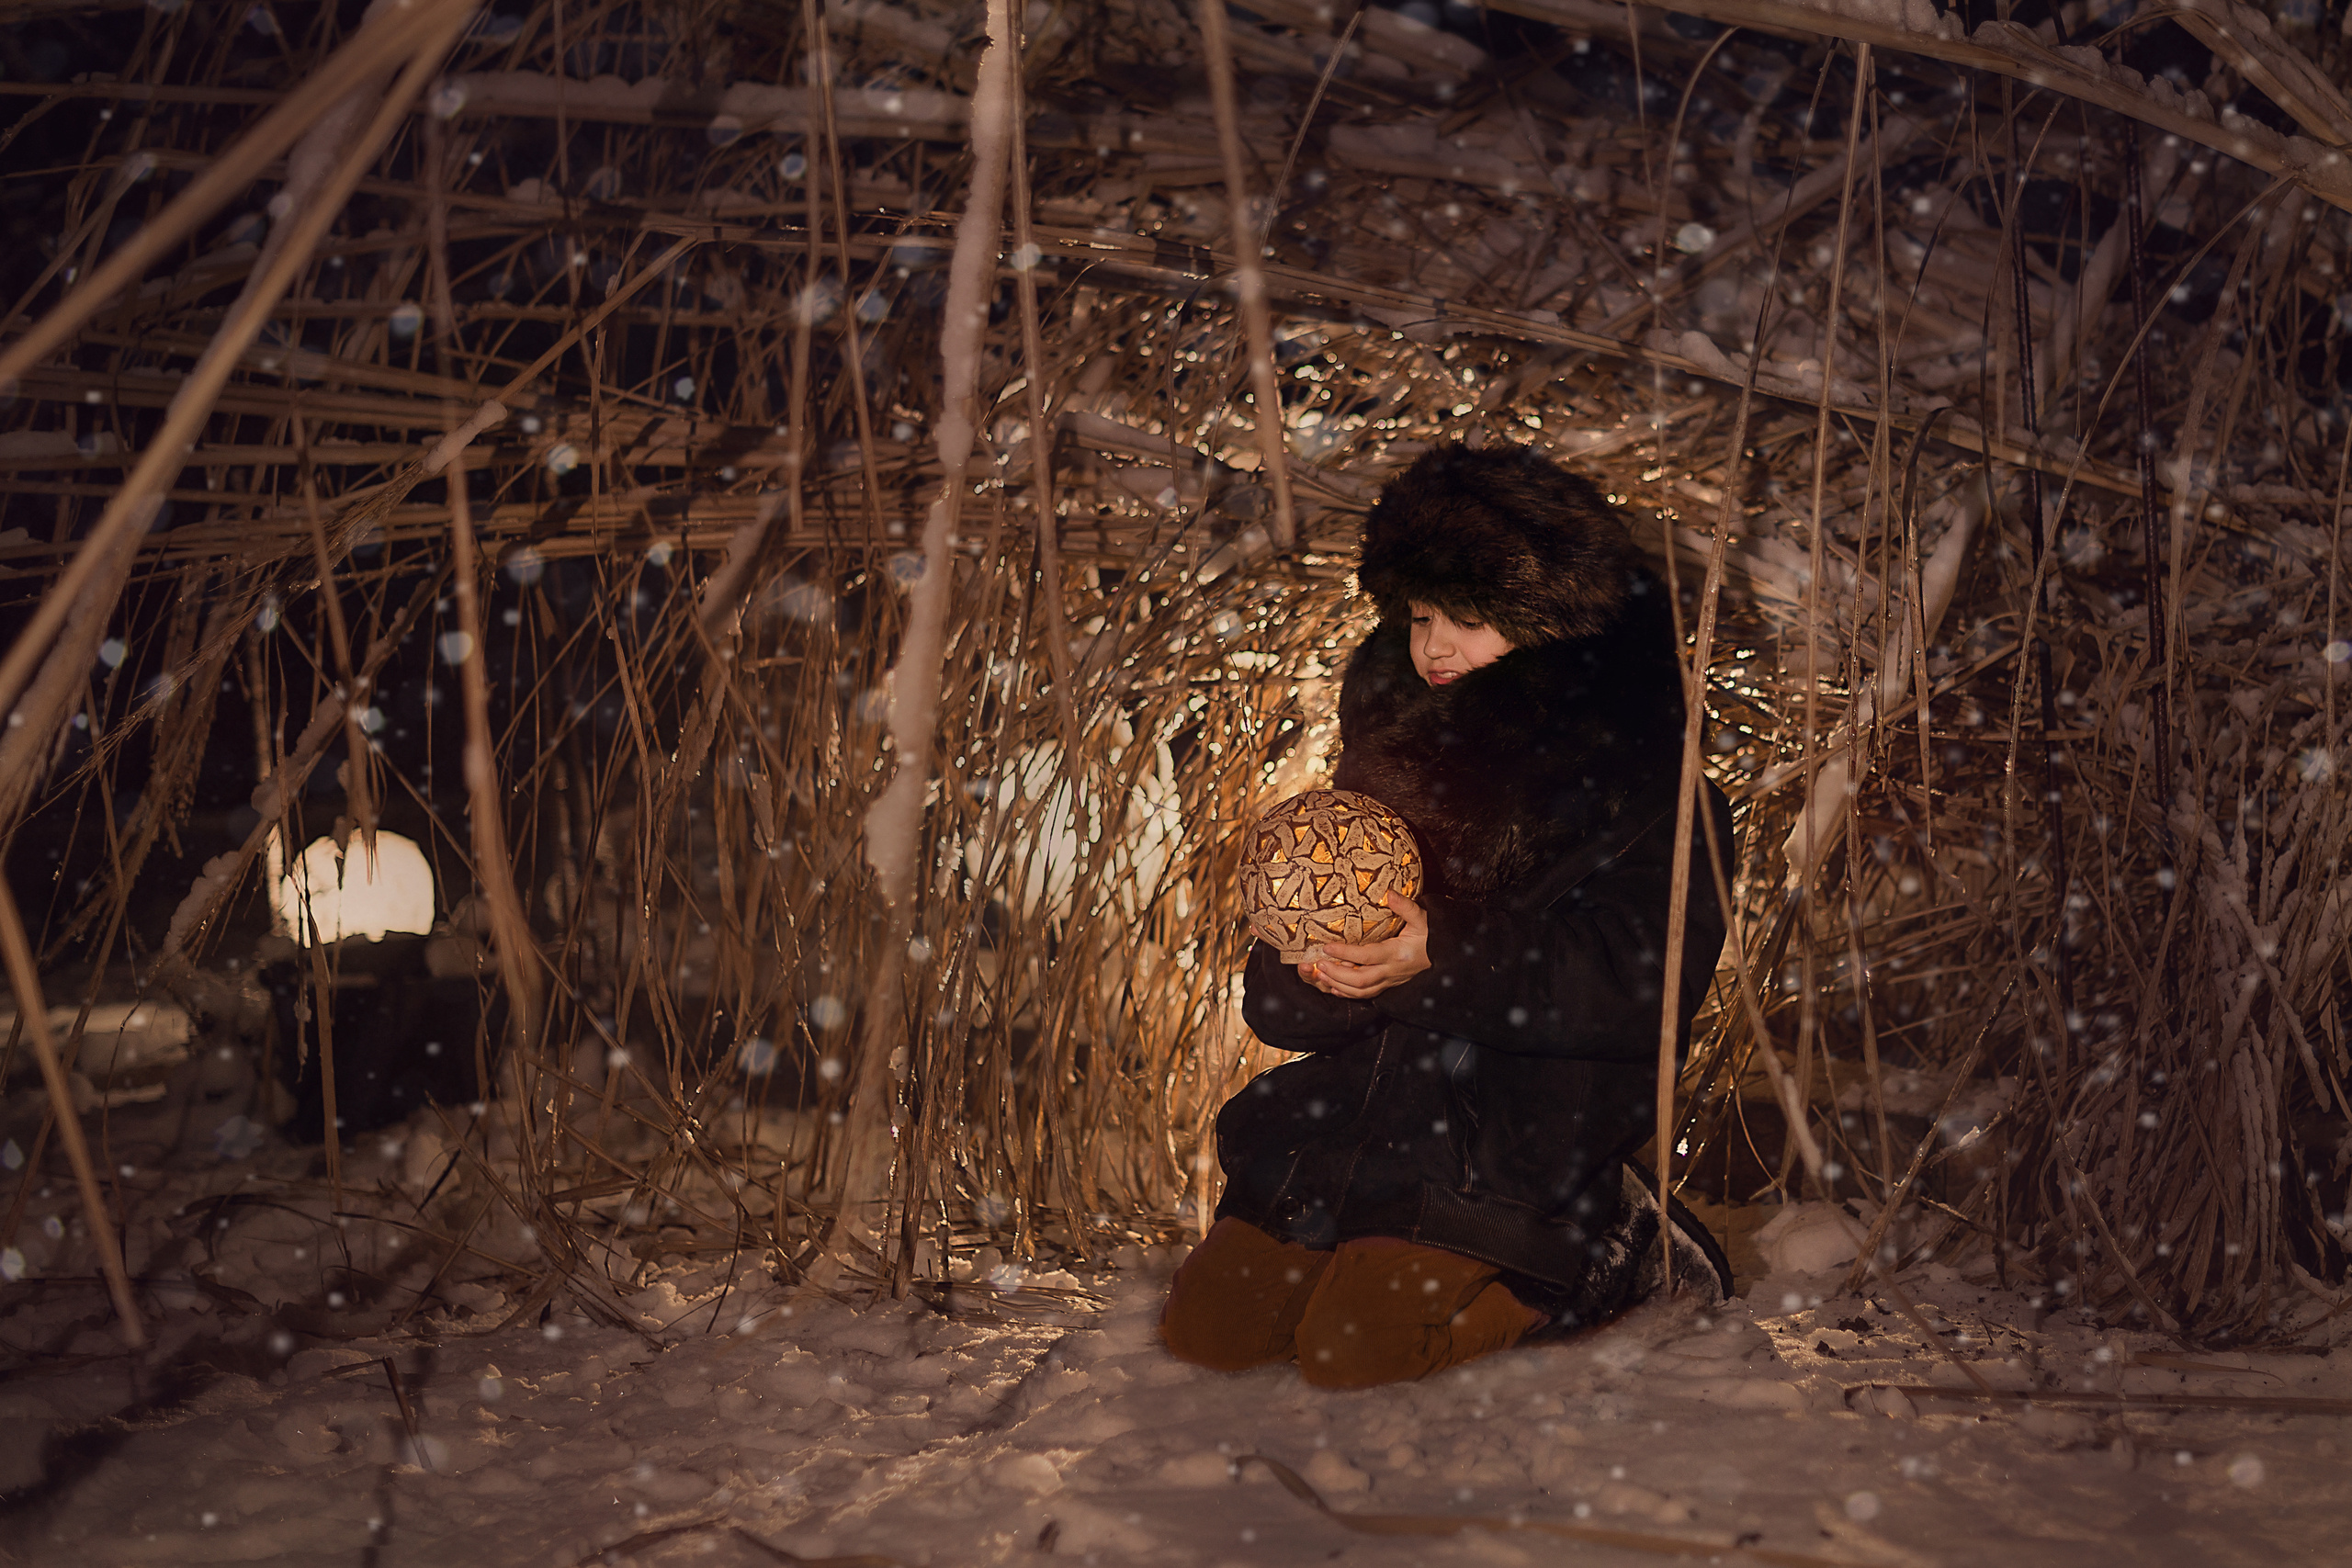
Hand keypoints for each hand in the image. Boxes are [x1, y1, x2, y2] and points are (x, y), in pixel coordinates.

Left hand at [1297, 892, 1429, 999]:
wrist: (1446, 955)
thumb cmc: (1432, 935)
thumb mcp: (1422, 918)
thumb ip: (1406, 906)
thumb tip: (1389, 893)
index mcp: (1397, 953)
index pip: (1367, 956)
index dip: (1345, 953)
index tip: (1327, 947)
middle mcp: (1392, 971)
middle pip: (1360, 980)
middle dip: (1336, 974)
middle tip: (1318, 964)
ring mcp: (1390, 981)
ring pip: (1361, 991)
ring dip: (1338, 985)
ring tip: (1321, 975)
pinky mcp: (1389, 985)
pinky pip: (1367, 995)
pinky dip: (1348, 994)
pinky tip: (1334, 988)